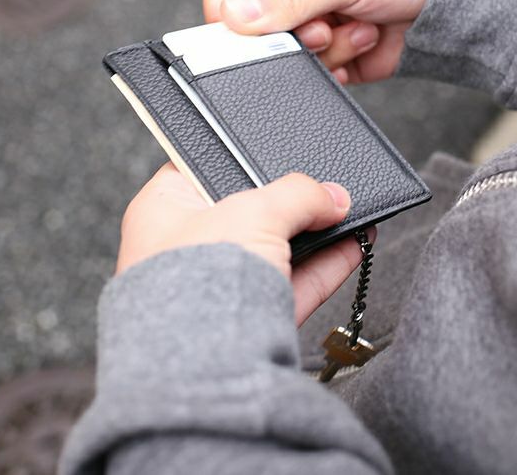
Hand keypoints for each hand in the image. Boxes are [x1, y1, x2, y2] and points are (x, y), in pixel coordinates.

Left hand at [118, 164, 374, 324]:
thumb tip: (334, 196)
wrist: (202, 363)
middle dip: (288, 200)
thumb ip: (297, 194)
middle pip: (246, 210)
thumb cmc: (197, 279)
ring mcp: (217, 286)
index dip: (240, 157)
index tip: (276, 153)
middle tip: (322, 185)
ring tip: (350, 210)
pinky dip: (325, 265)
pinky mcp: (248, 320)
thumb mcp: (253, 211)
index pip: (201, 169)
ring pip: (274, 249)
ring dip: (315, 232)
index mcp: (162, 210)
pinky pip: (292, 283)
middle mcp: (185, 247)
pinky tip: (354, 244)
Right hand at [203, 0, 432, 83]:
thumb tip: (233, 15)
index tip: (258, 32)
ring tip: (359, 25)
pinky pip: (316, 75)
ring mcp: (311, 26)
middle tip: (325, 26)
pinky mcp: (332, 56)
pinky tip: (367, 39)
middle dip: (294, 37)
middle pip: (256, 34)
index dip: (232, 18)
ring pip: (287, 60)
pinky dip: (342, 64)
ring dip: (327, 50)